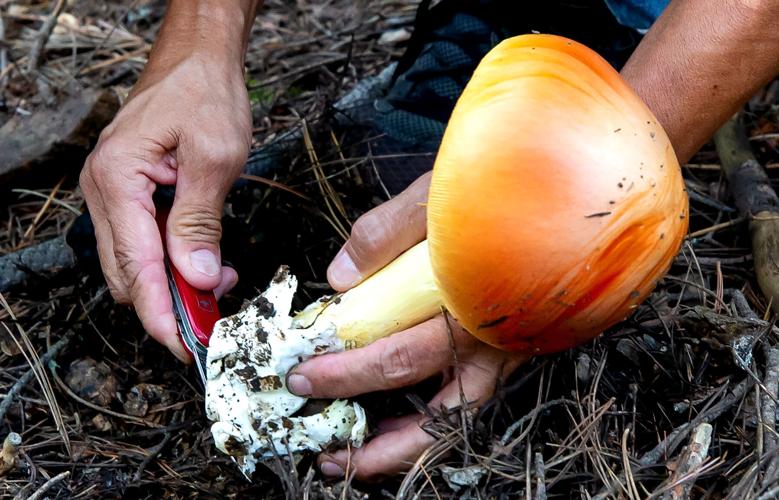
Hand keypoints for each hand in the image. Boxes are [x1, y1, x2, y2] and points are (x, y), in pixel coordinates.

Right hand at [80, 46, 249, 360]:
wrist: (197, 61)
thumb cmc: (205, 95)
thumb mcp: (214, 157)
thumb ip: (201, 221)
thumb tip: (197, 276)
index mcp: (117, 180)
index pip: (136, 267)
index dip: (160, 313)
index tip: (184, 346)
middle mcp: (104, 191)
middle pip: (128, 274)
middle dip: (168, 306)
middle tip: (212, 322)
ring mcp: (112, 194)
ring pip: (134, 264)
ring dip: (173, 286)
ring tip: (218, 287)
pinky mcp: (129, 195)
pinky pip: (143, 244)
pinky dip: (172, 263)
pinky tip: (205, 263)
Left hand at [287, 173, 527, 479]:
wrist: (571, 188)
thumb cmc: (503, 188)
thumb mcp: (436, 195)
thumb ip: (385, 231)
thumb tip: (339, 278)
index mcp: (472, 304)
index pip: (398, 355)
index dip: (345, 372)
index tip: (302, 374)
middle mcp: (496, 341)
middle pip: (433, 409)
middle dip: (367, 426)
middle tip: (320, 439)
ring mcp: (508, 353)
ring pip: (459, 422)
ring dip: (407, 448)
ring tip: (357, 458)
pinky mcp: (511, 353)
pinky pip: (469, 403)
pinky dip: (431, 423)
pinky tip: (395, 421)